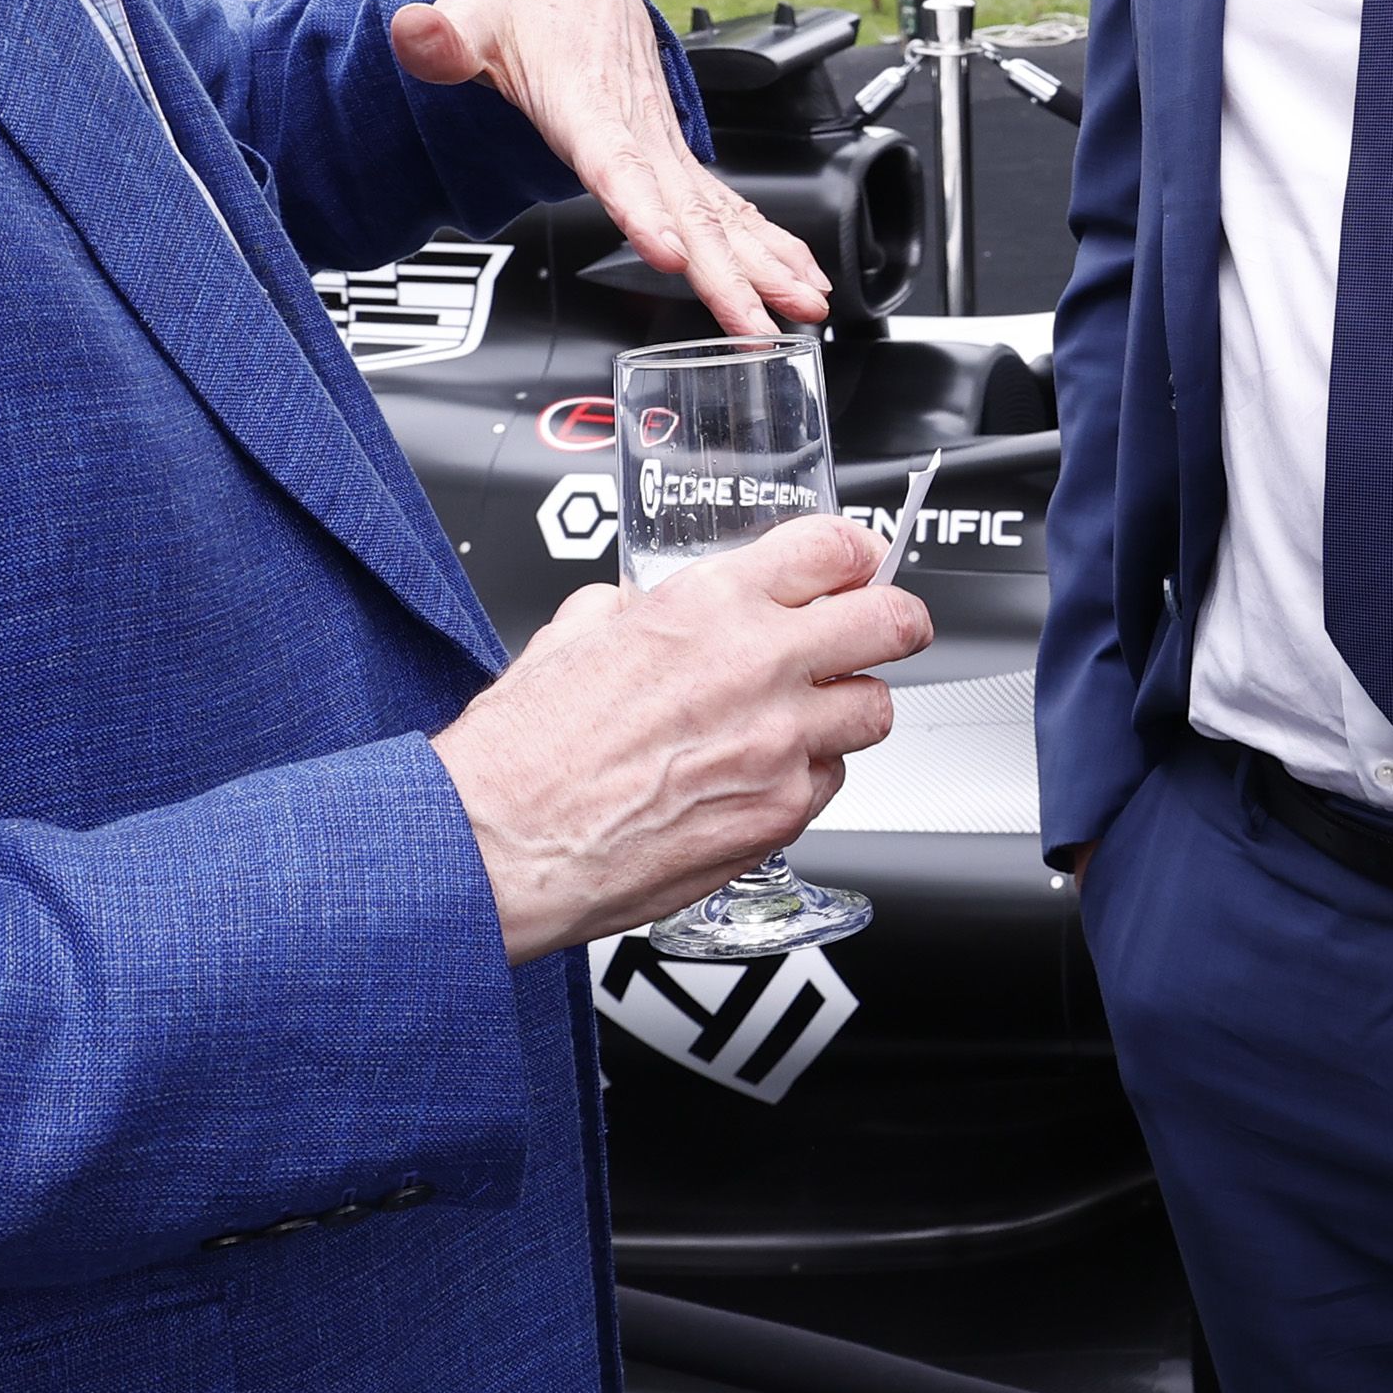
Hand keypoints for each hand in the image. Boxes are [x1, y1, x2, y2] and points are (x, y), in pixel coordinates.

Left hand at [390, 0, 828, 333]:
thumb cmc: (523, 6)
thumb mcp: (473, 17)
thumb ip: (444, 37)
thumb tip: (413, 31)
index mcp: (588, 106)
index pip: (616, 164)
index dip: (642, 208)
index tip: (670, 251)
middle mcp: (637, 133)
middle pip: (688, 210)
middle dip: (730, 271)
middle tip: (760, 322)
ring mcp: (662, 149)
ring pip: (721, 215)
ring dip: (767, 263)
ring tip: (806, 308)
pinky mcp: (671, 159)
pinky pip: (728, 208)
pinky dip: (771, 243)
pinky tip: (803, 278)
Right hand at [432, 513, 923, 962]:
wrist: (498, 845)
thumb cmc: (521, 752)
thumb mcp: (572, 636)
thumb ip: (634, 611)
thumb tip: (648, 608)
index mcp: (708, 605)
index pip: (834, 548)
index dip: (856, 554)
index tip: (856, 566)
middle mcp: (758, 666)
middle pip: (892, 623)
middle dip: (893, 622)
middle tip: (880, 631)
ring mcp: (778, 745)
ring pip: (875, 710)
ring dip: (850, 707)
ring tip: (811, 714)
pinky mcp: (779, 815)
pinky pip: (832, 781)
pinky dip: (810, 775)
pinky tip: (765, 775)